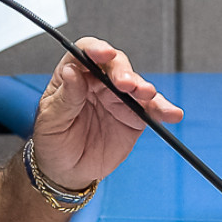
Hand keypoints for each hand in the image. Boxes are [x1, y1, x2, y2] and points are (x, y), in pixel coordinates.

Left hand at [30, 38, 183, 190]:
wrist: (67, 171)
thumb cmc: (53, 142)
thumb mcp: (51, 121)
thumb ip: (65, 98)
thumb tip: (71, 72)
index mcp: (74, 76)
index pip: (85, 53)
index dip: (96, 50)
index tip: (104, 54)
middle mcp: (98, 82)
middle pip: (116, 66)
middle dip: (124, 72)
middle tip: (127, 84)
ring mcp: (117, 98)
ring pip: (136, 85)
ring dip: (144, 88)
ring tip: (148, 95)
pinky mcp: (133, 117)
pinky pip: (150, 110)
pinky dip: (162, 110)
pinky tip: (171, 113)